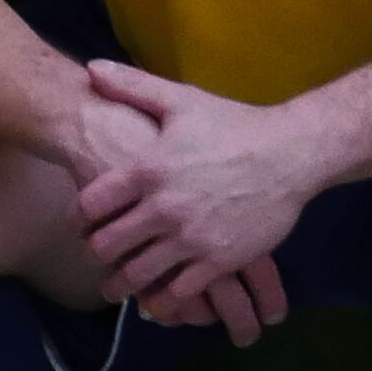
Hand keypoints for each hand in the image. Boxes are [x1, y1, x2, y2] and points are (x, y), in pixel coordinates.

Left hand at [69, 59, 312, 341]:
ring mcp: (190, 238)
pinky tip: (159, 299)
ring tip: (118, 286)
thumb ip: (134, 87)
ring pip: (137, 275)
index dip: (79, 219)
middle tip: (99, 257)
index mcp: (147, 169)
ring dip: (121, 284)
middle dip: (97, 255)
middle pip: (107, 246)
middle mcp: (163, 207)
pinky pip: (178, 293)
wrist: (292, 153)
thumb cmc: (235, 126)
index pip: (91, 205)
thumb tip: (90, 70)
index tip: (82, 224)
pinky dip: (162, 300)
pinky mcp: (218, 260)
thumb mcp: (183, 100)